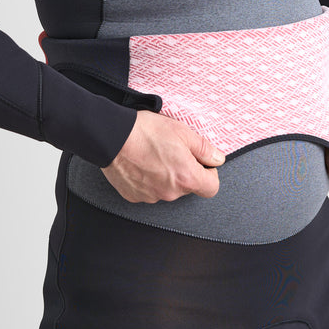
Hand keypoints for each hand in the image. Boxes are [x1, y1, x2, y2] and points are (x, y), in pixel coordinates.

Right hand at [101, 110, 224, 202]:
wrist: (111, 136)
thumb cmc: (146, 132)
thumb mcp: (183, 132)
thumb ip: (205, 149)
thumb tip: (217, 159)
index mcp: (186, 178)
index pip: (211, 188)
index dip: (210, 175)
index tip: (201, 163)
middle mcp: (170, 192)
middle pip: (188, 187)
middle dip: (185, 172)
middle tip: (173, 151)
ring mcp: (151, 196)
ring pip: (168, 189)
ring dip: (166, 176)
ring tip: (154, 155)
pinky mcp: (134, 196)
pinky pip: (149, 190)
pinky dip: (148, 180)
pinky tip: (141, 163)